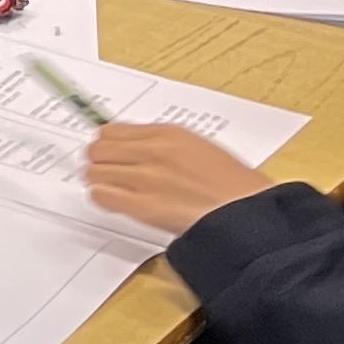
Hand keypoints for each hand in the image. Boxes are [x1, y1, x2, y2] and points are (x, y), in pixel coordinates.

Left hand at [83, 122, 268, 236]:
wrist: (249, 213)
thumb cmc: (234, 186)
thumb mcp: (200, 148)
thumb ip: (164, 145)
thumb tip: (135, 148)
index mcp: (168, 134)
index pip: (111, 131)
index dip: (108, 144)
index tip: (110, 153)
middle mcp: (153, 152)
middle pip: (97, 149)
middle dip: (99, 161)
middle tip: (108, 173)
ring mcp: (146, 178)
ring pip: (94, 172)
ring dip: (100, 181)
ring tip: (115, 189)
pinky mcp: (143, 206)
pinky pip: (101, 196)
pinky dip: (104, 199)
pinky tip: (119, 203)